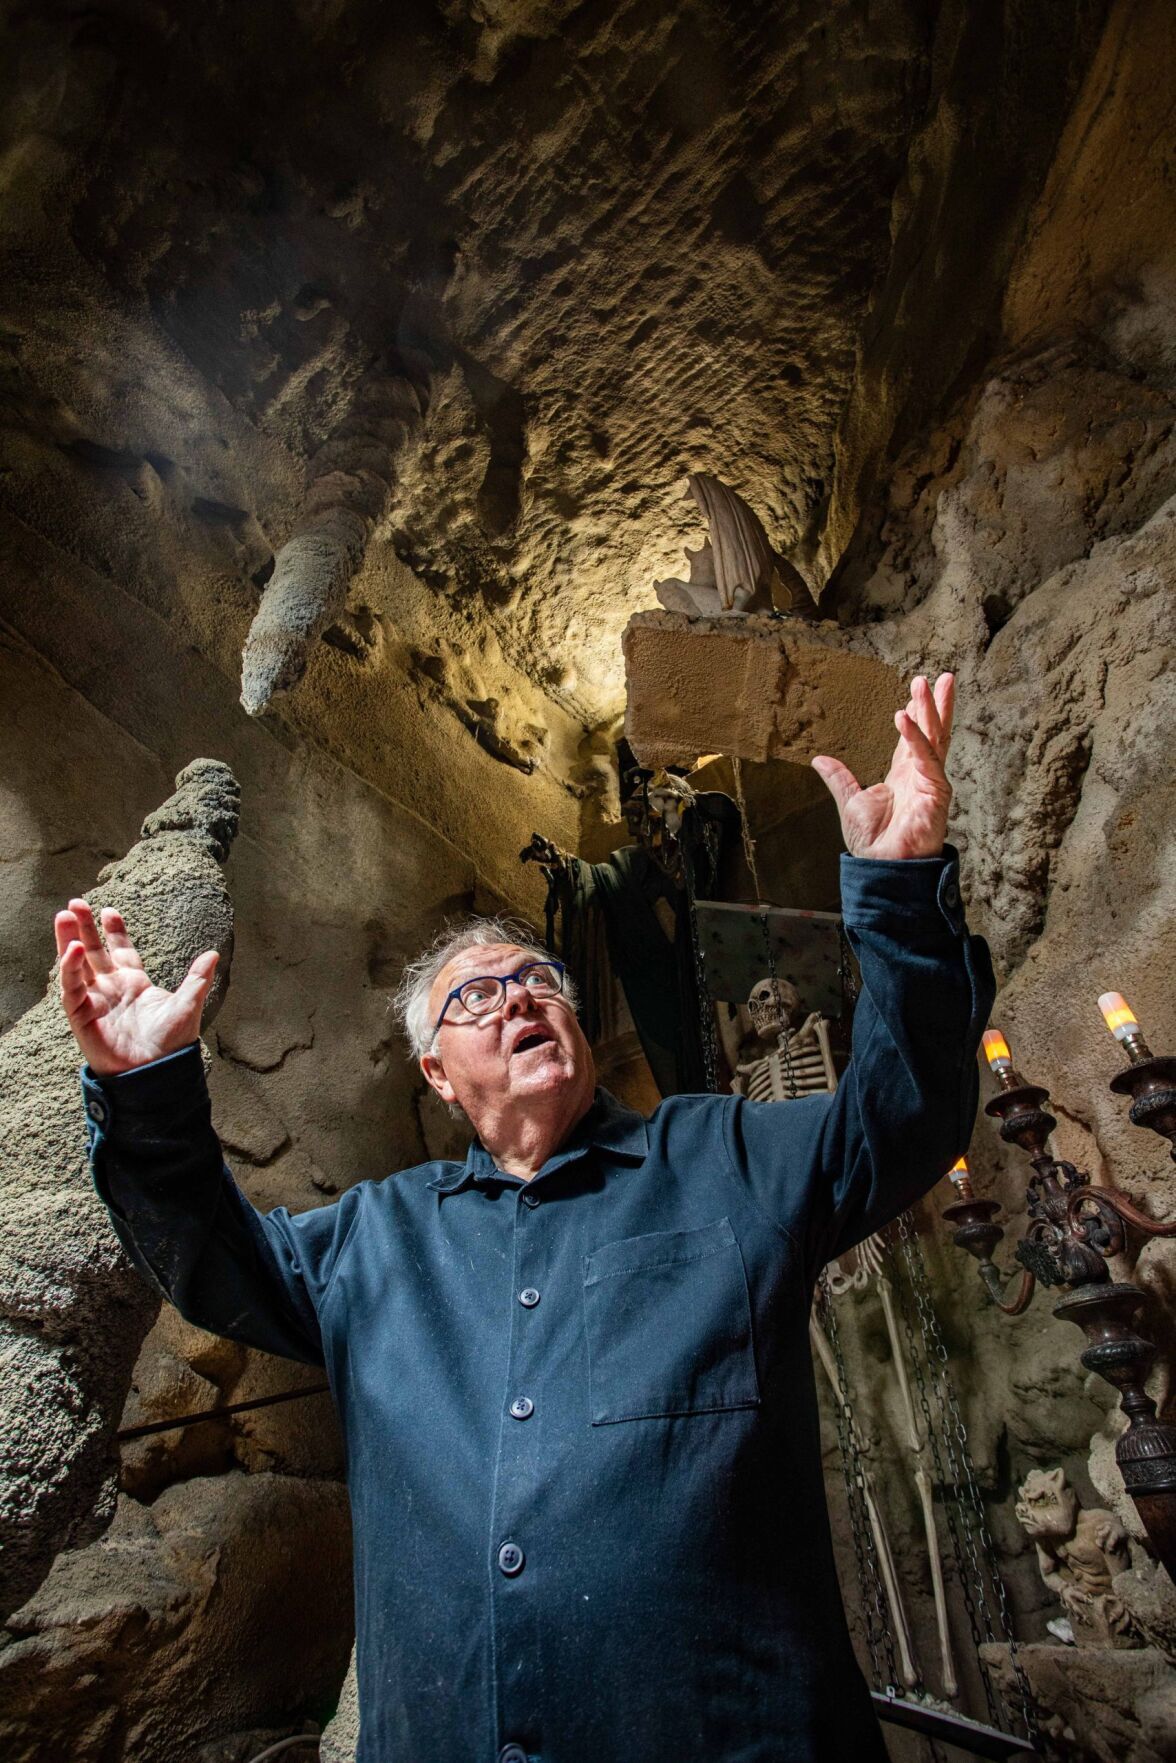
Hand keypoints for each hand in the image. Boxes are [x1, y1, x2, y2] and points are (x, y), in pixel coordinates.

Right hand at [55, 898, 218, 1076]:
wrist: (155, 1074)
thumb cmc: (171, 1044)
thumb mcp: (188, 1006)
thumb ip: (197, 979)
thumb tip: (213, 953)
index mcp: (135, 984)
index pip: (120, 950)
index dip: (114, 931)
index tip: (109, 909)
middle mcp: (112, 989)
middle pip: (93, 952)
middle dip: (83, 927)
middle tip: (76, 903)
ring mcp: (95, 1001)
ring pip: (76, 965)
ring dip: (69, 940)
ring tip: (64, 915)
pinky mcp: (82, 1016)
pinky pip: (71, 989)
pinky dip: (69, 968)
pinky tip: (73, 949)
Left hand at [811, 673, 953, 859]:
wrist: (883, 866)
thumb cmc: (873, 841)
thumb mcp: (851, 801)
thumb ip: (840, 778)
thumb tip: (819, 760)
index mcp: (904, 776)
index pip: (913, 737)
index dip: (916, 713)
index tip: (917, 690)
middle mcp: (921, 775)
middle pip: (932, 732)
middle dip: (935, 704)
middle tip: (939, 677)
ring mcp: (931, 781)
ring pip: (935, 738)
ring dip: (932, 710)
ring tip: (928, 683)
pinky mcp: (936, 791)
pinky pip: (926, 758)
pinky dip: (916, 737)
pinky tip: (905, 717)